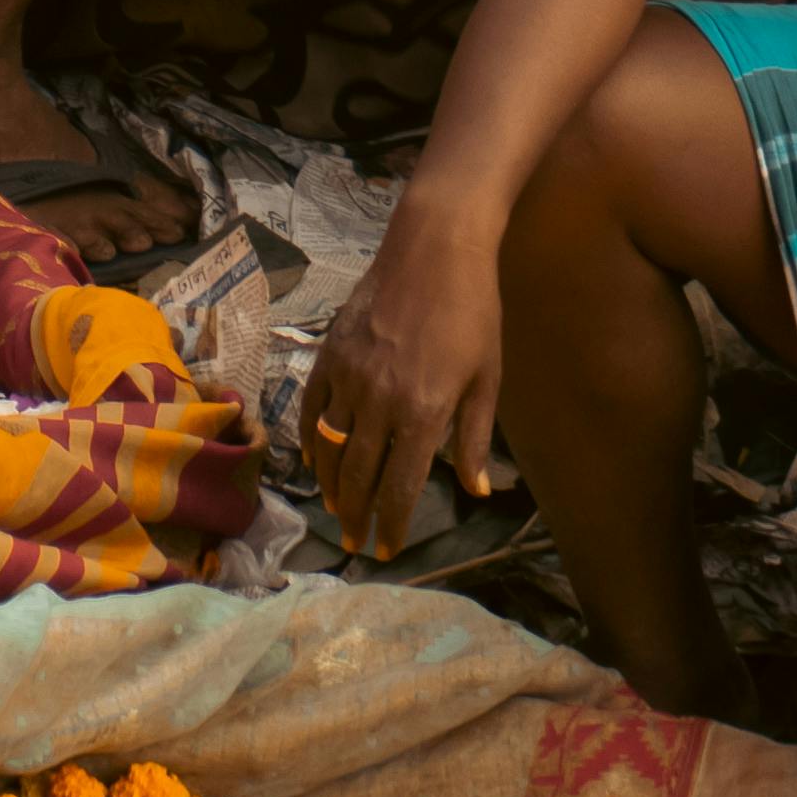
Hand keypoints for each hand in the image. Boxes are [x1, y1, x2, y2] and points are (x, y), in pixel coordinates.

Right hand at [296, 191, 507, 565]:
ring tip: (336, 510)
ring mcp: (349, 377)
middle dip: (357, 516)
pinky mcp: (329, 354)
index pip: (400, 488)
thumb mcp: (487, 379)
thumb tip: (477, 491)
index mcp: (424, 413)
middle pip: (359, 476)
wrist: (436, 246)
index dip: (392, 525)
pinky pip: (311, 408)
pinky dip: (309, 442)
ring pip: (329, 449)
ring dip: (331, 487)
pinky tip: (314, 461)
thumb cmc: (474, 312)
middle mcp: (380, 401)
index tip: (387, 549)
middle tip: (356, 541)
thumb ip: (475, 440)